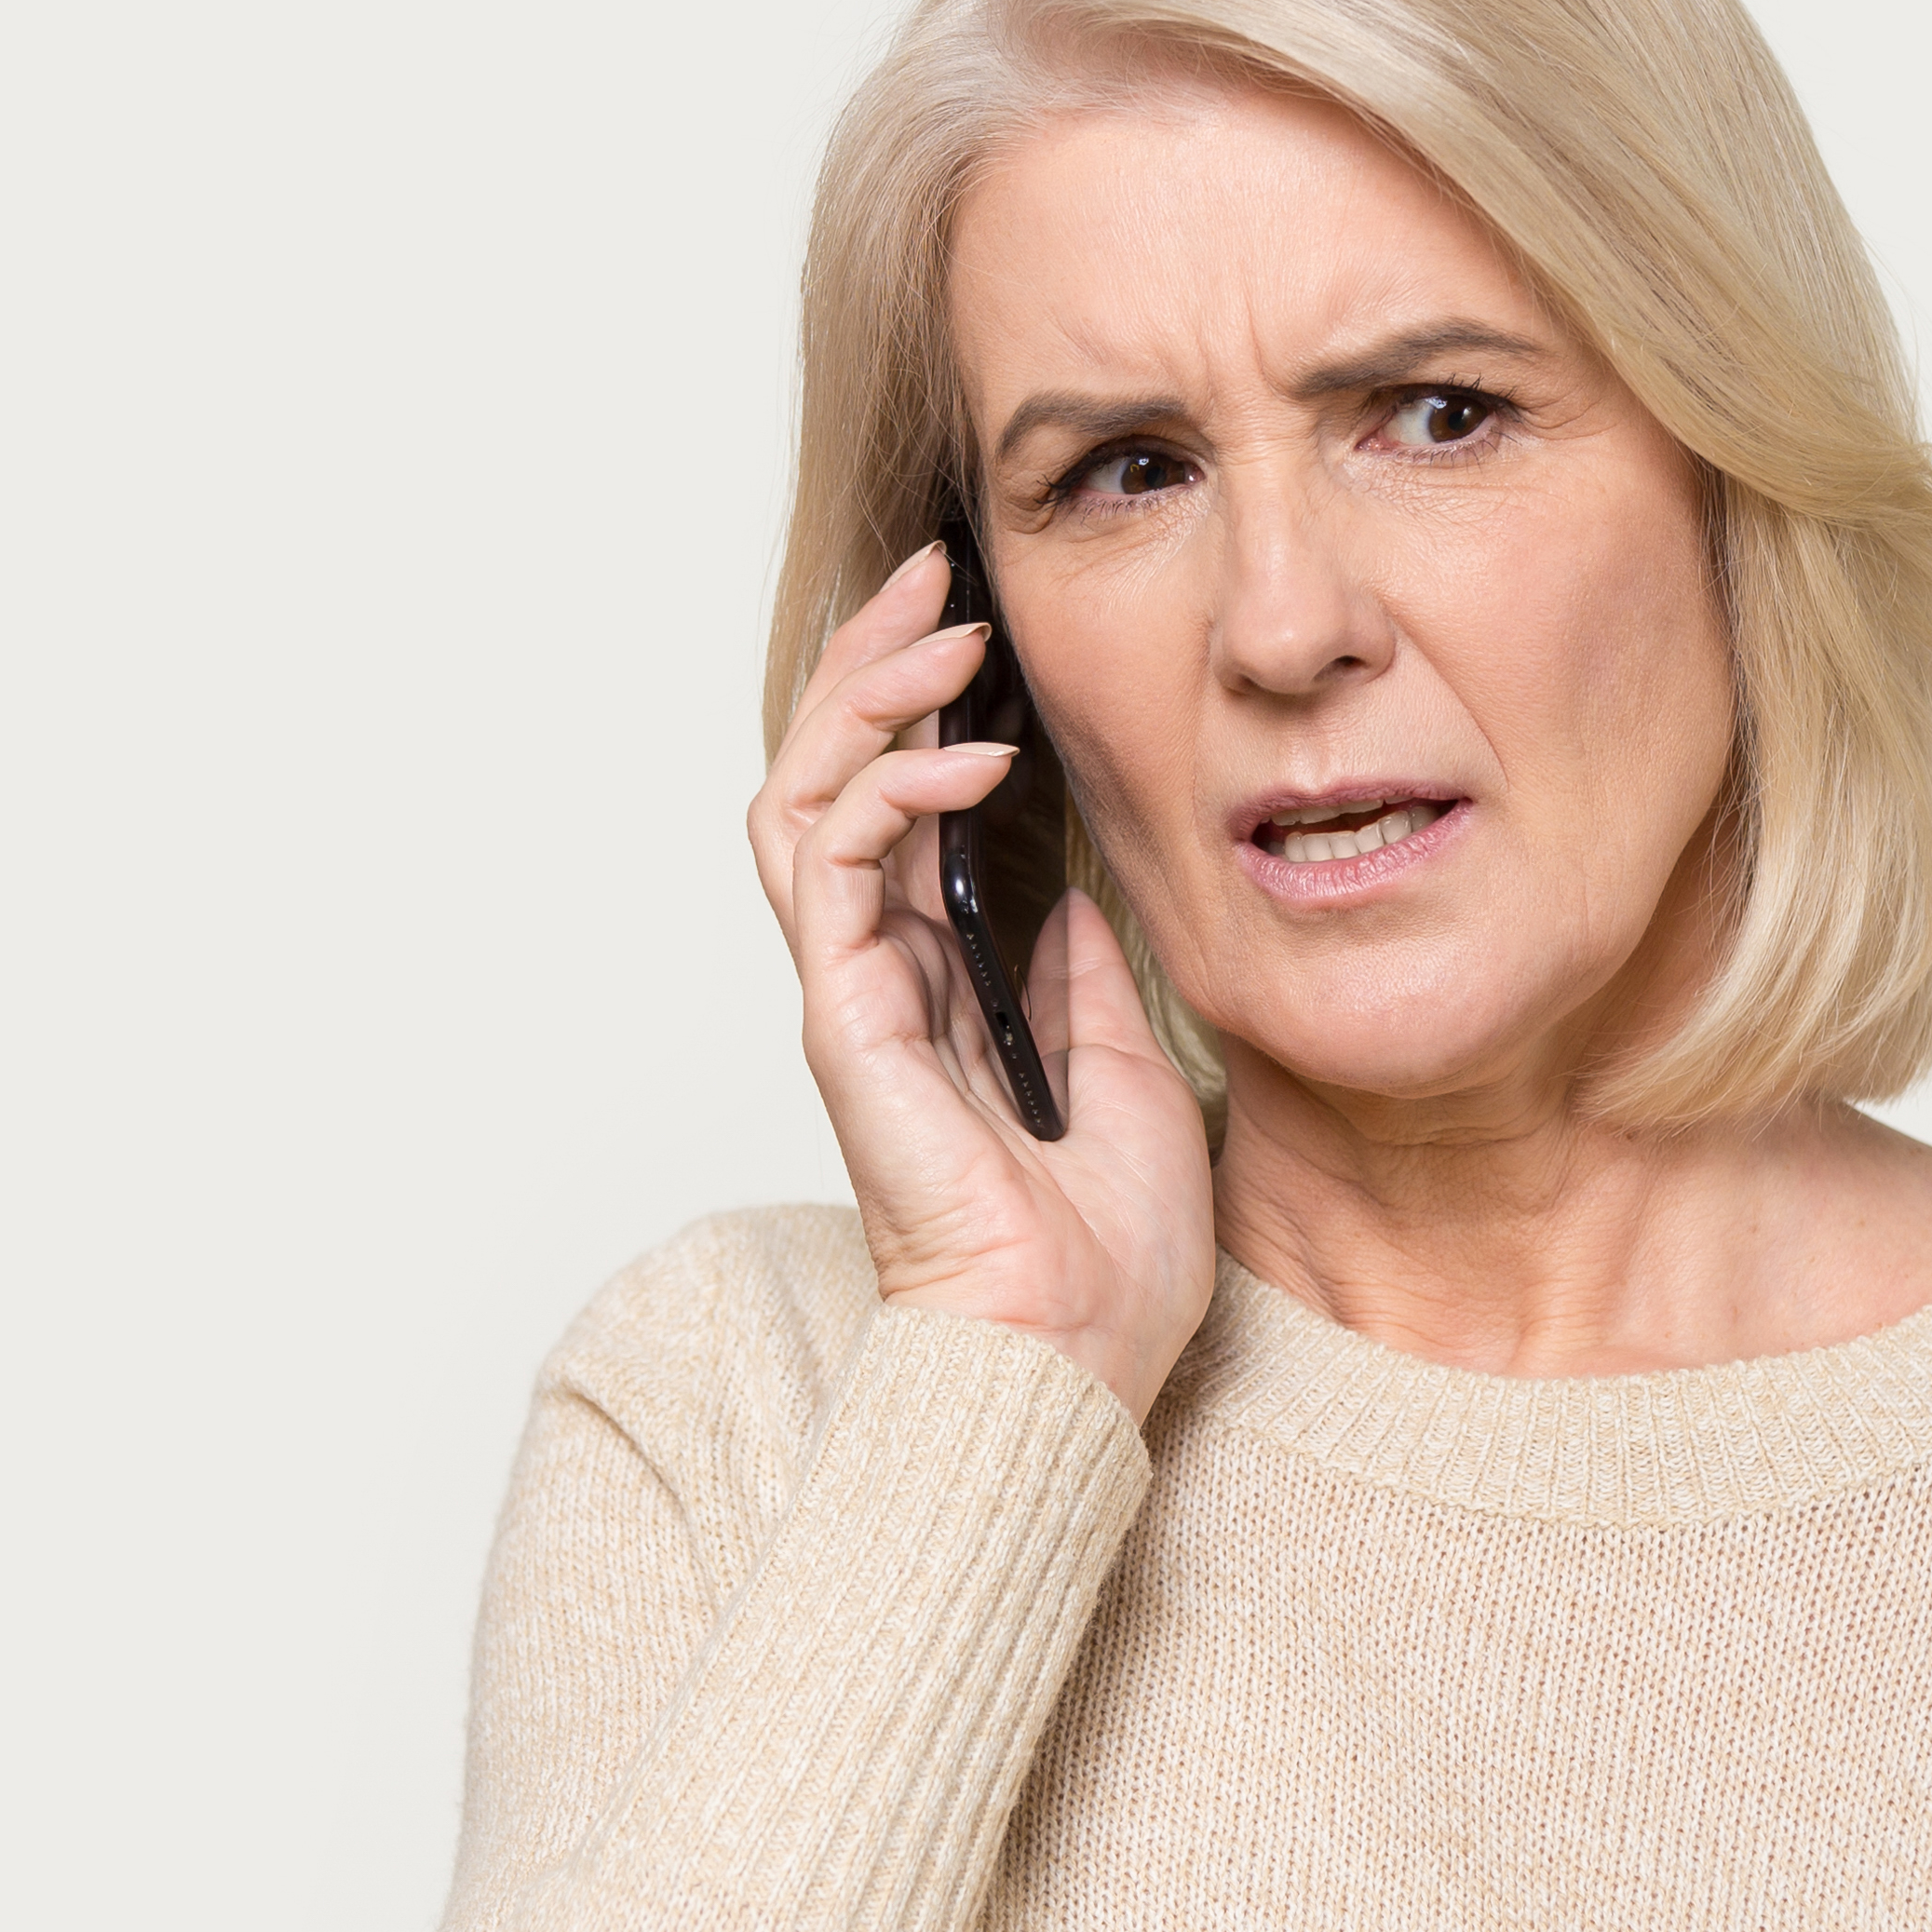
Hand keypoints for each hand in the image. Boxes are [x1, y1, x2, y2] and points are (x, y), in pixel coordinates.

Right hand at [747, 544, 1218, 1417]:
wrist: (1073, 1355)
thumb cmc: (1099, 1260)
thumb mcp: (1128, 1076)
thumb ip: (1088, 983)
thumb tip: (1083, 900)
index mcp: (935, 992)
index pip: (897, 813)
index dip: (921, 709)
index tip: (979, 627)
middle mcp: (875, 982)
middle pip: (827, 779)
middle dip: (871, 662)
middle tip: (933, 575)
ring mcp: (848, 995)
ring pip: (803, 797)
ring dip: (866, 699)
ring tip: (947, 633)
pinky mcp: (843, 1016)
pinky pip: (832, 864)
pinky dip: (886, 790)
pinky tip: (964, 759)